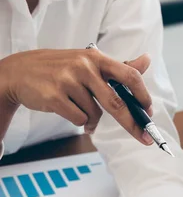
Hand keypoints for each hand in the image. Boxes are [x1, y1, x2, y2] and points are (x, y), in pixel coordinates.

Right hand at [0, 48, 154, 143]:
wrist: (19, 72)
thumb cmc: (62, 68)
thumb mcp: (90, 62)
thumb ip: (119, 67)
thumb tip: (147, 60)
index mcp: (97, 58)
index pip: (129, 76)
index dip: (143, 96)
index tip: (149, 112)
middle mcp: (84, 66)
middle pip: (117, 103)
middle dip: (133, 124)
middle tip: (146, 138)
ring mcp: (68, 81)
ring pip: (95, 114)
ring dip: (93, 120)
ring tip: (80, 110)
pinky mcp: (55, 97)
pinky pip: (79, 119)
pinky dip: (79, 122)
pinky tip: (68, 111)